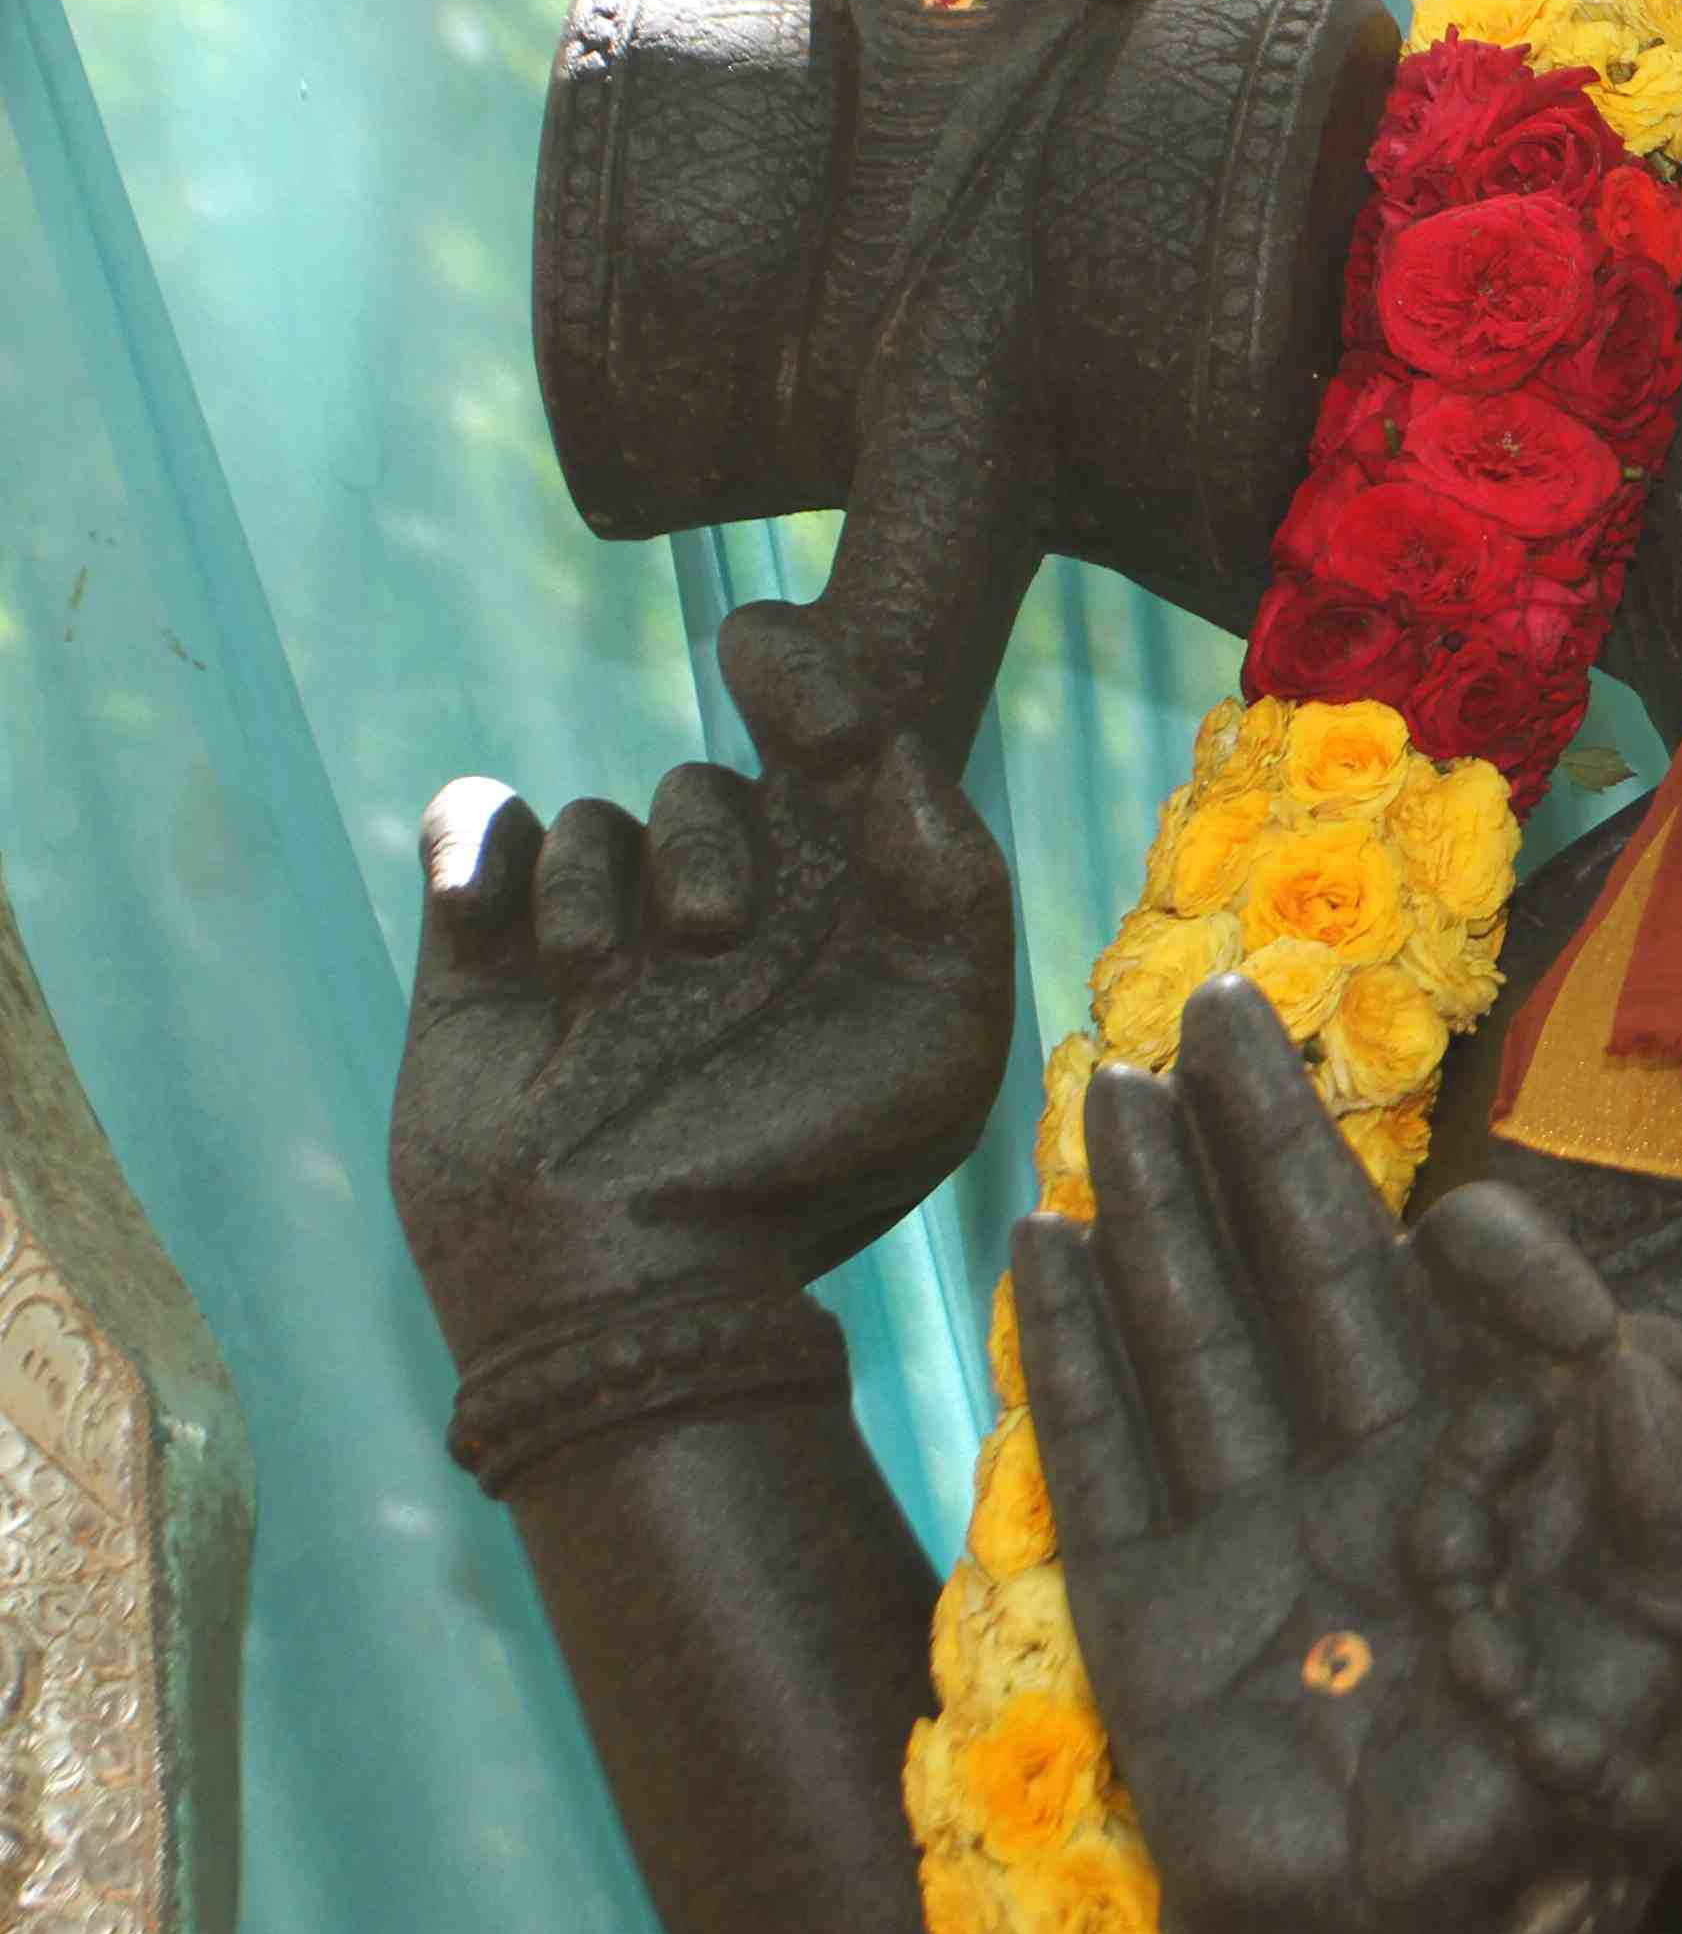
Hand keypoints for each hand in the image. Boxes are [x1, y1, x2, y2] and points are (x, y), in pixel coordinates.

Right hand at [390, 600, 1015, 1357]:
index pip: (839, 752)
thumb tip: (885, 743)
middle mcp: (730, 908)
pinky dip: (479, 851)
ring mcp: (607, 927)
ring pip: (599, 813)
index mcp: (845, 915)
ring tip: (606, 996)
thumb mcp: (941, 1031)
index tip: (764, 649)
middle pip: (714, 780)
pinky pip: (481, 823)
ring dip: (600, 891)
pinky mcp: (489, 946)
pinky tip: (486, 915)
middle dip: (710, 839)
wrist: (624, 1284)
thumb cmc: (806, 1169)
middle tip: (711, 937)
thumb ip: (951, 874)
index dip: (814, 680)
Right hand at [1014, 982, 1681, 1933]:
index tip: (1460, 1218)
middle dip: (1256, 1143)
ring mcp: (1244, 1534)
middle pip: (1297, 1277)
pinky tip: (1041, 1244)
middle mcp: (1358, 1472)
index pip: (1444, 1305)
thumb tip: (1598, 1313)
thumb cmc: (1576, 1793)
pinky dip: (1068, 1356)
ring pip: (1190, 1337)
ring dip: (1147, 1212)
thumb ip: (1672, 1467)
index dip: (1443, 1235)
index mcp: (1488, 1462)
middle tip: (1212, 1011)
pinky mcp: (1146, 1616)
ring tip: (1109, 1085)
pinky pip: (1097, 1463)